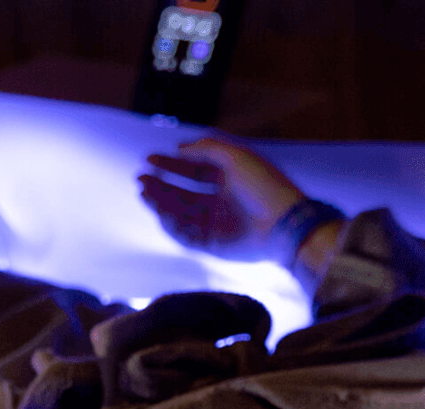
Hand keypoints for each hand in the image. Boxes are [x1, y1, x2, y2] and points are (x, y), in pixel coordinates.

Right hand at [138, 135, 305, 260]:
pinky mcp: (215, 245)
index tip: (149, 158)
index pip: (194, 170)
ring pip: (181, 213)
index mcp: (229, 179)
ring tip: (144, 192)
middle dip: (161, 185)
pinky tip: (161, 213)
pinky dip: (171, 225)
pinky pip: (186, 235)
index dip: (171, 164)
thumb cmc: (264, 185)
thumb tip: (179, 147)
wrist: (284, 224)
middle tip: (140, 178)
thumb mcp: (236, 156)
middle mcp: (221, 201)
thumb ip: (206, 149)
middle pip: (183, 193)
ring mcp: (217, 224)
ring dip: (160, 203)